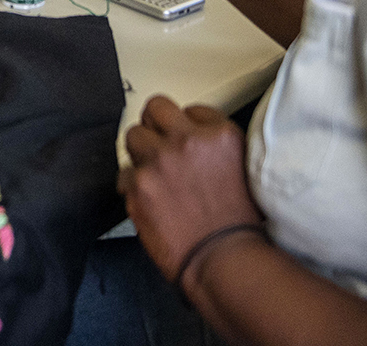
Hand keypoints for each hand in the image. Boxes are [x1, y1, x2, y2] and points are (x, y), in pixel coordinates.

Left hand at [122, 96, 263, 284]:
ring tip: (153, 173)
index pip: (192, 108)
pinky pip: (124, 173)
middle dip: (156, 125)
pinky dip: (132, 185)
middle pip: (156, 108)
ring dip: (140, 152)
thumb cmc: (237, 225)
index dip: (186, 125)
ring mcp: (159, 161)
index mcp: (220, 136)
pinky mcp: (137, 184)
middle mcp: (188, 141)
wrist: (223, 259)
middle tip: (158, 143)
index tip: (184, 137)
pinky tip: (148, 198)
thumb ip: (215, 147)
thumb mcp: (242, 169)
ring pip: (133, 135)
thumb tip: (192, 136)